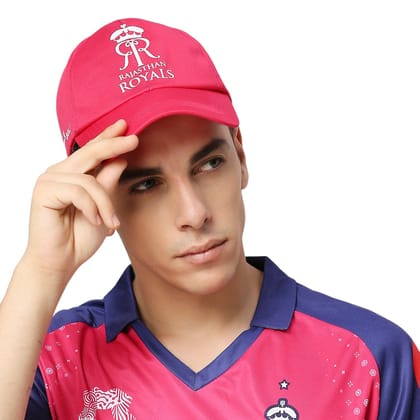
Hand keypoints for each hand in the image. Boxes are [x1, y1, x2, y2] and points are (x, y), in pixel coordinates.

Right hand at [23, 120, 138, 286]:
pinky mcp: (44, 192)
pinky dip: (92, 208)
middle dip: (114, 144)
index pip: (92, 150)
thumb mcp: (104, 205)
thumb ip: (109, 181)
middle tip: (135, 139)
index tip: (125, 125)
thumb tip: (121, 158)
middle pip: (91, 152)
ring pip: (90, 180)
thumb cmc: (81, 236)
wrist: (62, 261)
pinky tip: (96, 222)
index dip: (108, 137)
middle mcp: (59, 172)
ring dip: (106, 204)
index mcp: (73, 174)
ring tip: (111, 224)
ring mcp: (49, 180)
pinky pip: (79, 192)